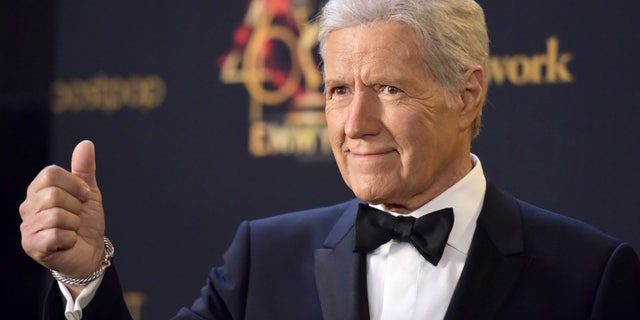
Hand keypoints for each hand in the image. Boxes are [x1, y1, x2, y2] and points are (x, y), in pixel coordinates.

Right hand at [19, 140, 105, 281]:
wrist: (90, 252)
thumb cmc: (86, 223)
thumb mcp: (88, 193)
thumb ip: (85, 169)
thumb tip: (86, 144)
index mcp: (38, 190)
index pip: (50, 173)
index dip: (75, 184)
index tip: (84, 196)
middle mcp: (27, 207)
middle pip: (53, 194)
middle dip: (76, 206)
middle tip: (77, 217)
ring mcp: (27, 228)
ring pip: (56, 215)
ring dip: (74, 224)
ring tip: (72, 230)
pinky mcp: (32, 246)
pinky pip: (56, 234)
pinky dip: (71, 238)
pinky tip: (68, 242)